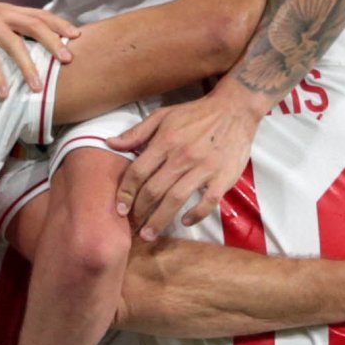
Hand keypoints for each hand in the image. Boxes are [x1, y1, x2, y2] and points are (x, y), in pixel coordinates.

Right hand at [0, 0, 76, 95]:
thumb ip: (3, 28)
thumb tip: (23, 44)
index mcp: (5, 9)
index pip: (38, 14)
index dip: (59, 23)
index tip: (77, 36)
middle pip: (35, 25)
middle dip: (54, 42)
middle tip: (69, 60)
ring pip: (15, 43)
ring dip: (28, 66)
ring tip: (38, 87)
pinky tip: (4, 93)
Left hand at [117, 84, 262, 239]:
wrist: (234, 109)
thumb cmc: (196, 114)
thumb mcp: (163, 116)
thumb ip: (137, 132)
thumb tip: (109, 144)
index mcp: (165, 141)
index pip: (138, 172)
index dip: (126, 192)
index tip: (120, 209)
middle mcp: (182, 157)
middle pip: (154, 190)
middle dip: (140, 211)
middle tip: (133, 226)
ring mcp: (203, 169)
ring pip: (176, 200)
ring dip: (160, 220)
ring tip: (149, 235)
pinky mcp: (223, 178)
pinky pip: (207, 202)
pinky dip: (196, 215)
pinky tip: (186, 222)